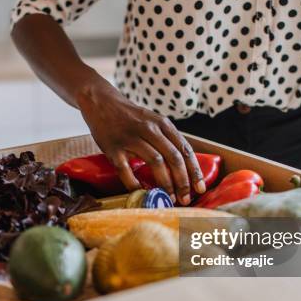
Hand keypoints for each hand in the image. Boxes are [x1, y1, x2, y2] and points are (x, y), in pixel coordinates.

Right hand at [76, 77, 205, 204]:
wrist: (101, 102)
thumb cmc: (130, 117)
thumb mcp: (153, 121)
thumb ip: (166, 139)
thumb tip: (182, 167)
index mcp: (162, 124)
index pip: (184, 149)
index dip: (194, 171)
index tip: (199, 188)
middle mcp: (149, 129)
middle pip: (173, 157)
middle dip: (182, 181)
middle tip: (185, 198)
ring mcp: (131, 138)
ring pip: (155, 162)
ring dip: (165, 183)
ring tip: (168, 198)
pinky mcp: (113, 147)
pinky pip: (126, 169)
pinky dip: (134, 183)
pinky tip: (140, 191)